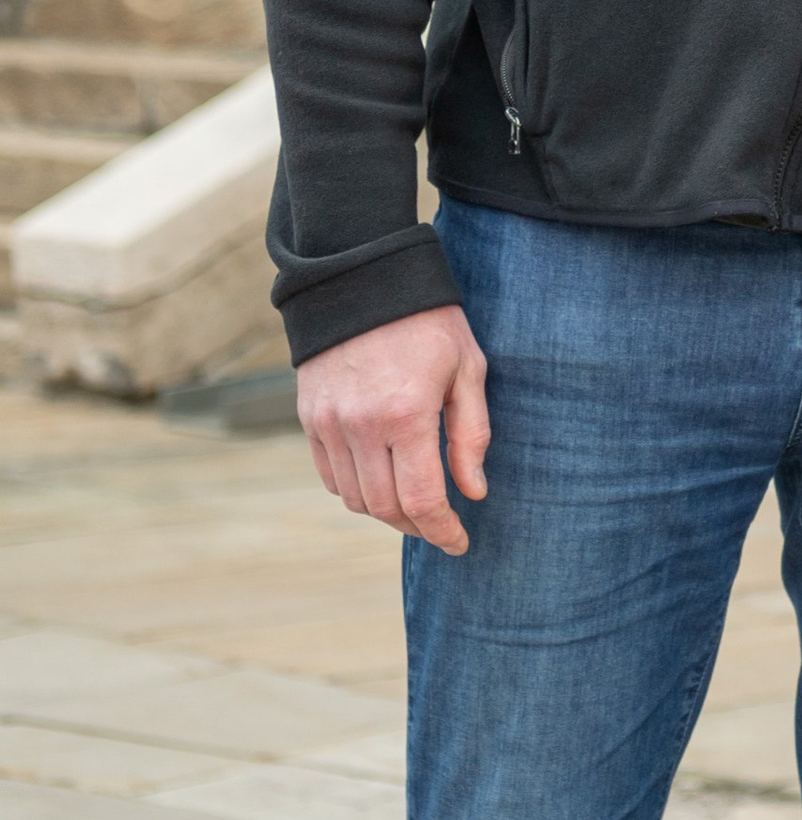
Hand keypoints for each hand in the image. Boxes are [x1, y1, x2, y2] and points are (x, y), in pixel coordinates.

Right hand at [296, 304, 488, 555]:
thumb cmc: (428, 321)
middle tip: (441, 525)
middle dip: (417, 526)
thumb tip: (474, 492)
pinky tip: (381, 479)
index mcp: (406, 415)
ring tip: (415, 502)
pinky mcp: (309, 417)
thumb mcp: (468, 369)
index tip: (460, 542)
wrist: (364, 277)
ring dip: (386, 511)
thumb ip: (471, 435)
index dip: (443, 530)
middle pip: (385, 508)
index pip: (422, 500)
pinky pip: (329, 475)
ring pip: (354, 498)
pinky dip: (356, 489)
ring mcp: (328, 423)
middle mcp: (360, 426)